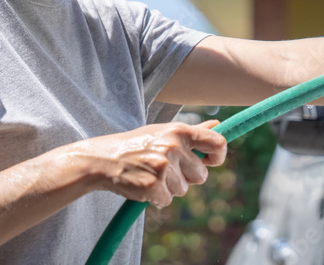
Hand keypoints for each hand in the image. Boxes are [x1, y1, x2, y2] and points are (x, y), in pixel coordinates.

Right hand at [83, 120, 226, 207]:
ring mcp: (164, 167)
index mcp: (179, 130)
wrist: (104, 158)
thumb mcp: (163, 131)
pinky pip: (167, 200)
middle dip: (187, 177)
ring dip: (169, 187)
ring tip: (150, 173)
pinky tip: (143, 184)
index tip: (210, 162)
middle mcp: (174, 147)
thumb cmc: (137, 144)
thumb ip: (192, 131)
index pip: (217, 143)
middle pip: (201, 175)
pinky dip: (157, 197)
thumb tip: (218, 124)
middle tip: (165, 168)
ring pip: (183, 189)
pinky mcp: (154, 186)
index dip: (219, 156)